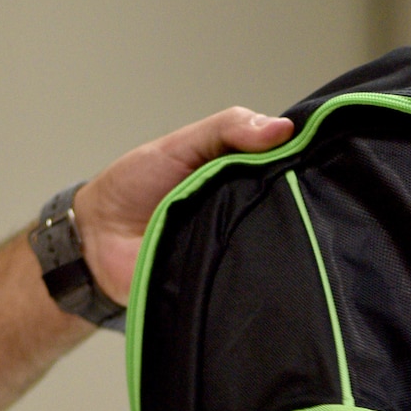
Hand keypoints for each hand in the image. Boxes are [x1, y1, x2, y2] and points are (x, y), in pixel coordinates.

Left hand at [74, 107, 294, 299]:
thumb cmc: (135, 186)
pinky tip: (244, 257)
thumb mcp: (182, 143)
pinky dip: (247, 269)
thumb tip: (283, 129)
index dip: (302, 162)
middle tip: (287, 192)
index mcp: (243, 177)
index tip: (315, 155)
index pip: (289, 169)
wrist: (95, 238)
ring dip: (268, 235)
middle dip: (292, 201)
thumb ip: (228, 128)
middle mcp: (245, 213)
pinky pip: (248, 279)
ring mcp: (236, 249)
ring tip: (261, 224)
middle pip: (289, 209)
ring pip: (273, 245)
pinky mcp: (224, 282)